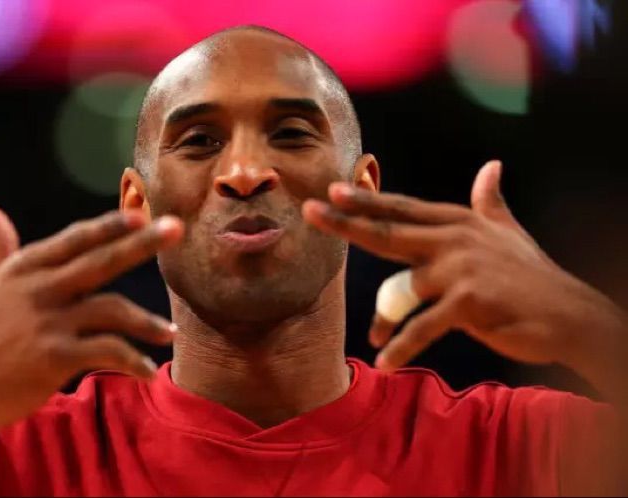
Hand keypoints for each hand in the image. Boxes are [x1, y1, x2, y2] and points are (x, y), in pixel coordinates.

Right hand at [0, 206, 183, 464]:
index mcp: (24, 268)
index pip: (76, 239)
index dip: (111, 226)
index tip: (142, 214)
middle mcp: (38, 289)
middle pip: (101, 260)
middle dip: (142, 243)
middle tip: (177, 229)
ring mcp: (47, 322)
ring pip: (112, 309)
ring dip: (147, 322)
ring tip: (171, 334)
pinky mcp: (55, 357)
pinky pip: (108, 352)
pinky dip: (132, 362)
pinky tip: (148, 372)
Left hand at [303, 161, 625, 383]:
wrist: (570, 314)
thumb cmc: (532, 276)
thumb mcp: (507, 233)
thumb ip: (490, 202)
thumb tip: (491, 167)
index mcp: (457, 222)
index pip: (401, 209)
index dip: (367, 200)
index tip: (333, 190)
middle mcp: (454, 239)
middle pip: (388, 232)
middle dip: (347, 222)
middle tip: (311, 211)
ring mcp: (460, 269)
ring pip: (401, 290)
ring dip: (385, 318)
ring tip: (377, 338)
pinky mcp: (467, 302)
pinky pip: (420, 326)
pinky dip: (401, 345)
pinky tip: (384, 361)